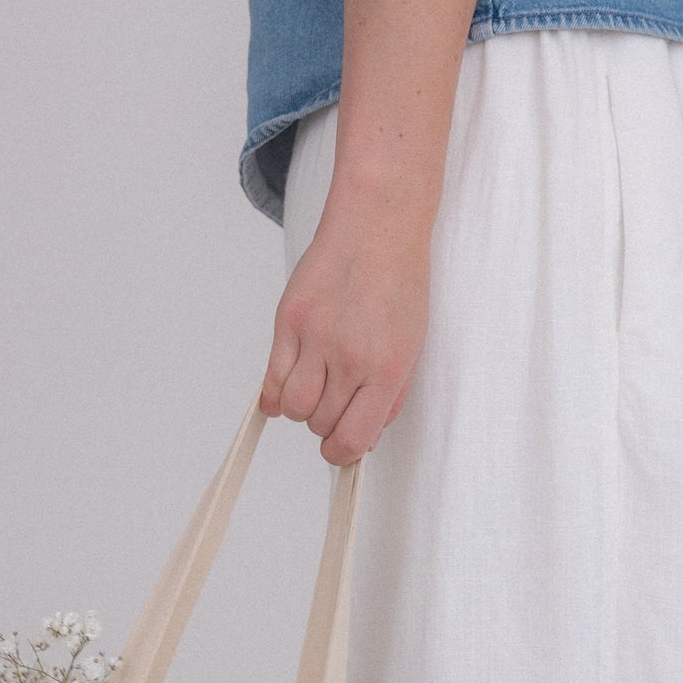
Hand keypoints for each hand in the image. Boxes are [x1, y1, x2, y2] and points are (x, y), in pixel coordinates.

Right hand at [259, 187, 429, 463]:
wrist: (377, 228)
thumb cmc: (399, 285)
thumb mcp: (411, 347)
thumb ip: (389, 396)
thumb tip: (363, 437)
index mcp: (386, 369)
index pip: (353, 439)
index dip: (343, 454)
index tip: (341, 450)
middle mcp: (349, 358)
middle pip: (320, 425)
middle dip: (326, 424)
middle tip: (334, 403)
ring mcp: (315, 339)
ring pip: (293, 408)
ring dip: (301, 408)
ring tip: (314, 389)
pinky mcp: (287, 321)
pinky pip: (271, 378)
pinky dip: (275, 392)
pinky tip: (286, 386)